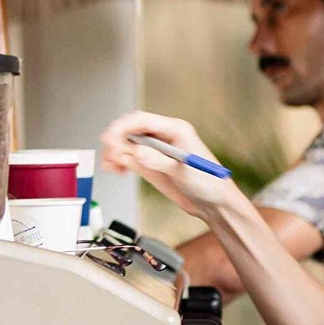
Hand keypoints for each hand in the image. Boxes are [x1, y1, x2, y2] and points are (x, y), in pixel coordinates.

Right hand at [97, 111, 238, 220]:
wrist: (213, 203)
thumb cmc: (209, 183)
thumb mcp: (183, 171)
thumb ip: (159, 161)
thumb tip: (137, 152)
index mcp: (175, 129)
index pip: (142, 120)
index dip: (123, 127)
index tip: (110, 139)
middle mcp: (163, 136)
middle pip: (131, 129)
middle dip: (116, 141)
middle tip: (111, 157)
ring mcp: (156, 150)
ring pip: (127, 144)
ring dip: (114, 153)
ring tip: (111, 167)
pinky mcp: (151, 164)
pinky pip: (129, 157)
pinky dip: (119, 162)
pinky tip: (117, 169)